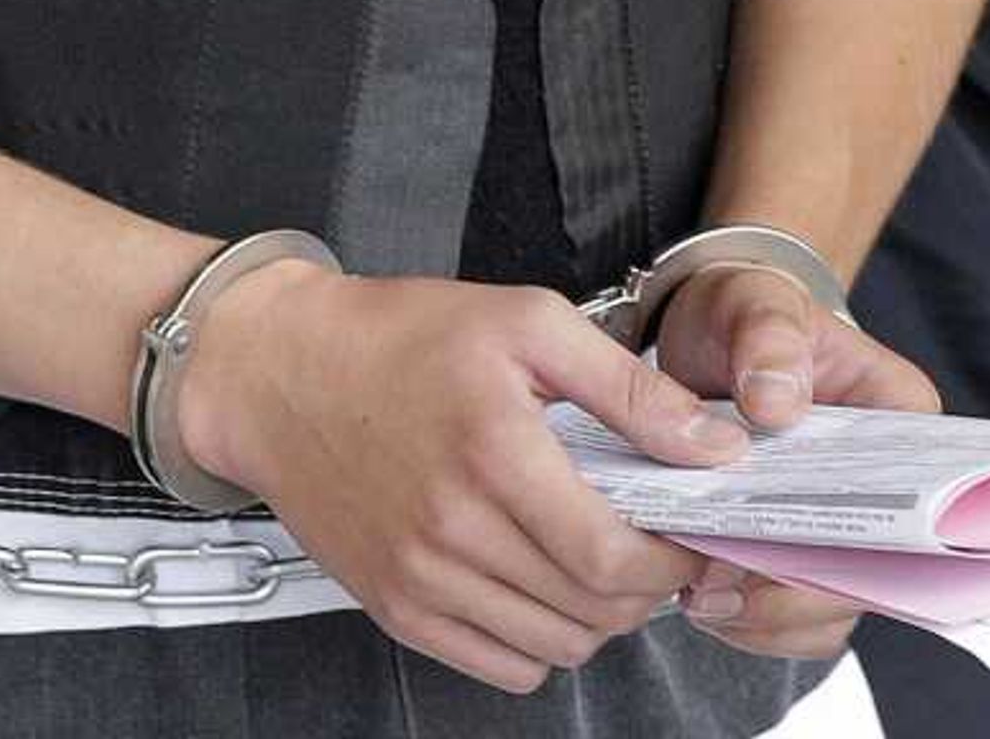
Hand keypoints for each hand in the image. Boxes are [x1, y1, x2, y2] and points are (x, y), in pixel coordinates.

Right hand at [174, 264, 745, 692]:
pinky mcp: (394, 606)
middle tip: (657, 547)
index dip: (670, 562)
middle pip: (588, 612)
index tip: (691, 538)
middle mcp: (451, 527)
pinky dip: (539, 643)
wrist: (278, 373)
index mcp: (492, 450)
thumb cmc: (399, 338)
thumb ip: (628, 387)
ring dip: (598, 619)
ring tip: (601, 562)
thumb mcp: (527, 323)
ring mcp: (418, 578)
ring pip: (551, 648)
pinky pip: (496, 666)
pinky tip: (544, 585)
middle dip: (646, 590)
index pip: (609, 556)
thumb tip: (711, 446)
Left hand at [646, 263, 941, 661]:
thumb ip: (769, 339)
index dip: (866, 545)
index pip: (919, 503)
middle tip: (719, 584)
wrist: (709, 336)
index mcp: (905, 421)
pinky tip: (699, 594)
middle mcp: (889, 488)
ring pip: (827, 609)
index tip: (794, 556)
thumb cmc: (748, 311)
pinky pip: (786, 618)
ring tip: (699, 593)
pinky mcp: (797, 553)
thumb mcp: (754, 302)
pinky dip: (744, 620)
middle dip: (794, 593)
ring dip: (763, 616)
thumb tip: (776, 404)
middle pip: (872, 574)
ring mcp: (844, 528)